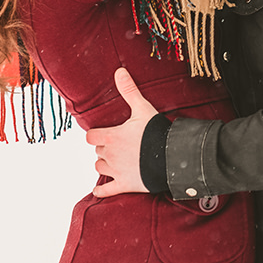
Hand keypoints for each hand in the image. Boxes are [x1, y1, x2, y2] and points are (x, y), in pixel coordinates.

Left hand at [86, 68, 156, 196]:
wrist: (172, 158)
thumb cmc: (156, 132)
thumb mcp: (142, 108)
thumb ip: (129, 91)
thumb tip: (119, 71)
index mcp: (111, 137)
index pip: (91, 136)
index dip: (96, 135)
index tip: (102, 133)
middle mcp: (110, 155)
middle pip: (98, 151)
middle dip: (105, 148)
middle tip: (116, 145)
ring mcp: (116, 172)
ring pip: (100, 168)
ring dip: (104, 165)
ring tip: (113, 161)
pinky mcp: (124, 186)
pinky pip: (106, 191)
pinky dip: (101, 191)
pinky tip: (98, 190)